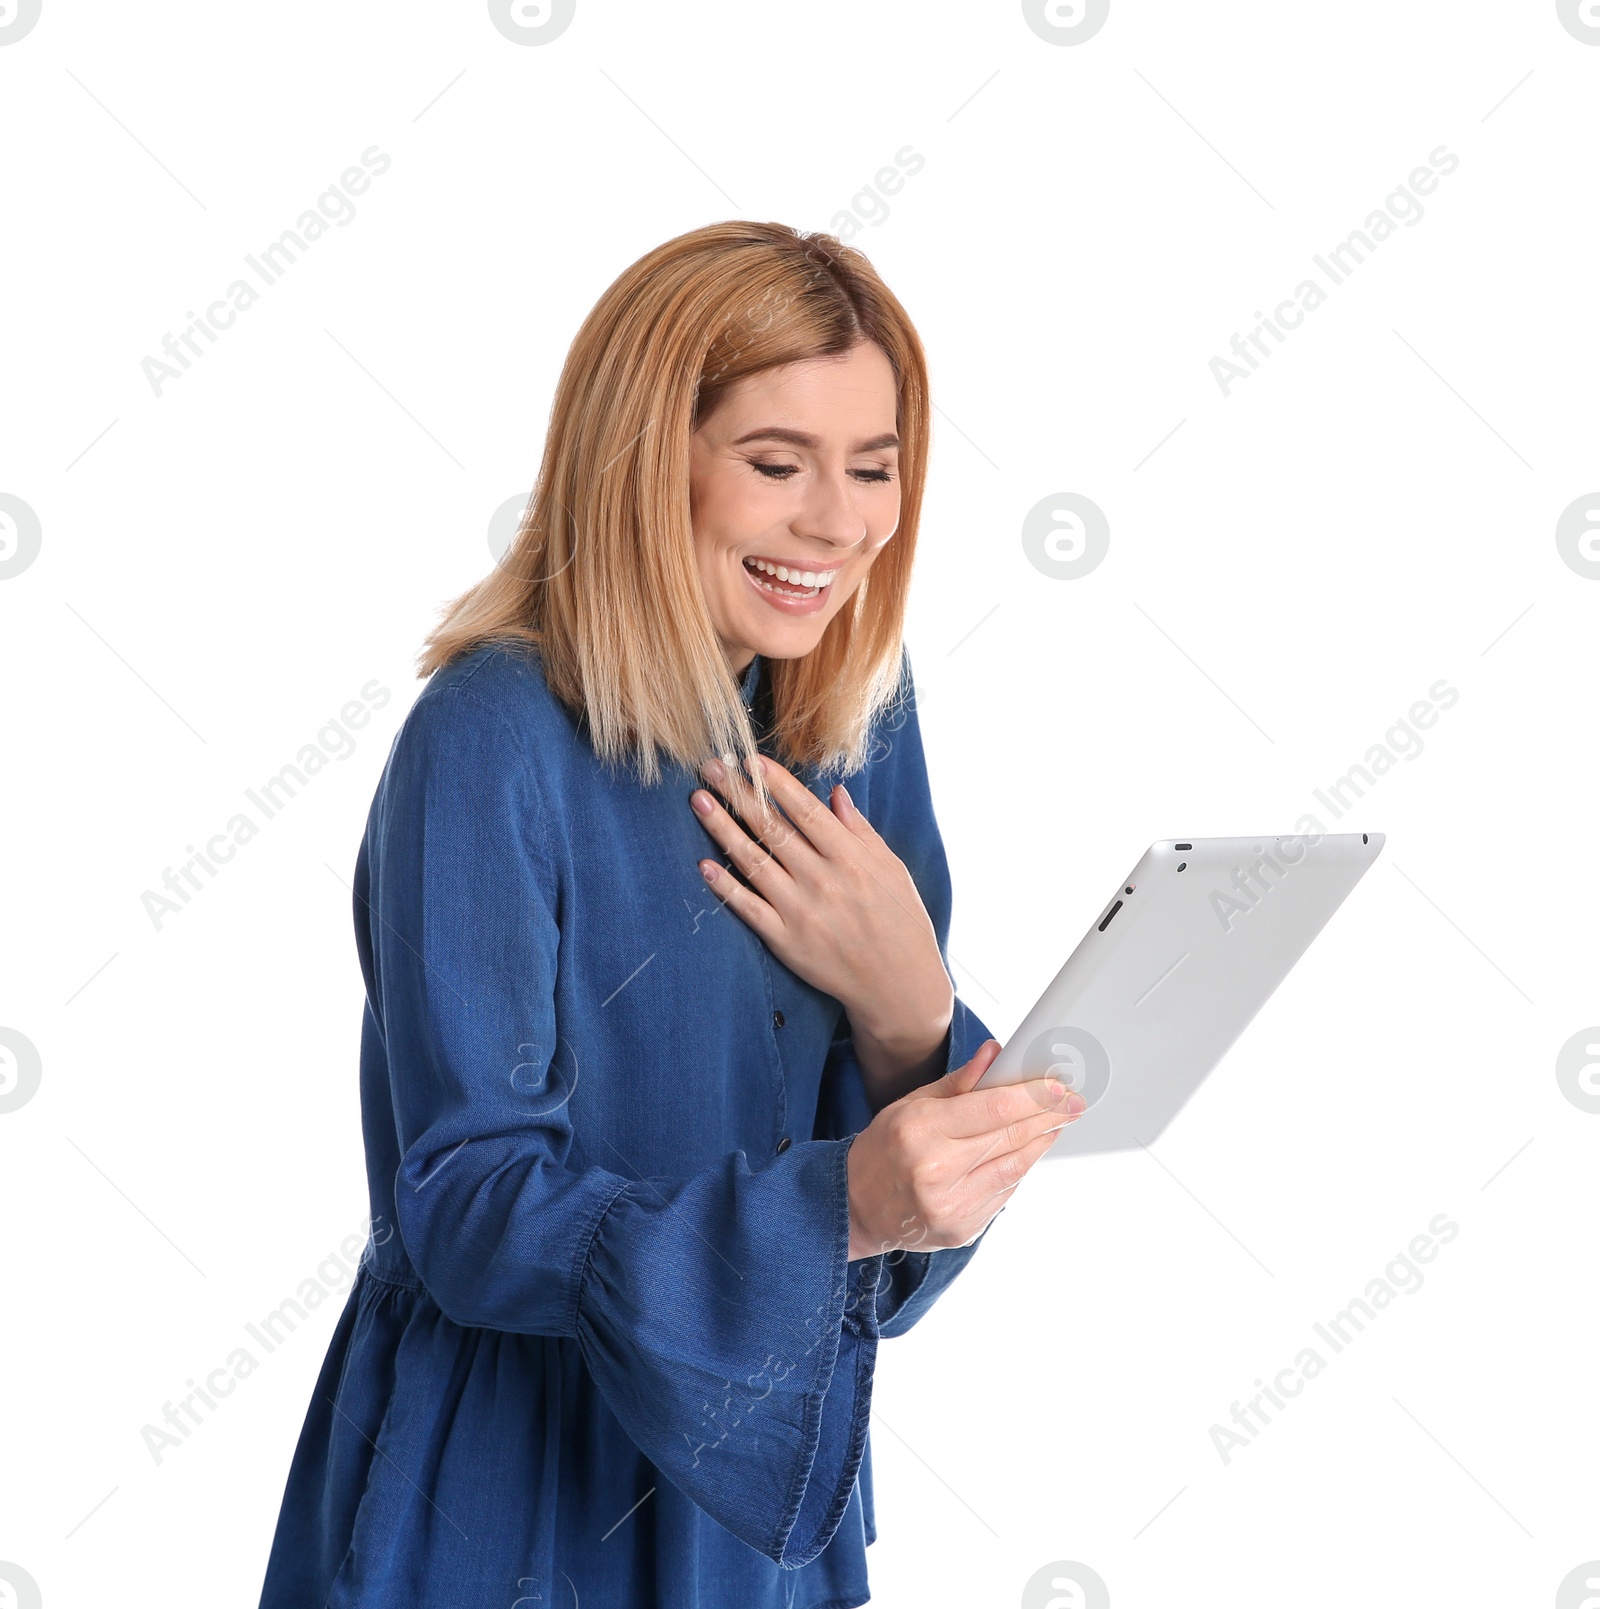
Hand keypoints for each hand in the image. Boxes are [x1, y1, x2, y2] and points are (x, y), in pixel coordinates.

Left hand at [689, 753, 953, 1064]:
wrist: (898, 985)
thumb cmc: (901, 921)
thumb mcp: (891, 868)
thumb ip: (860, 830)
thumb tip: (836, 793)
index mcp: (851, 857)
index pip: (805, 810)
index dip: (776, 782)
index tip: (750, 758)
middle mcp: (823, 879)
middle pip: (772, 828)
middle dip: (739, 794)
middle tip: (711, 768)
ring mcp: (801, 910)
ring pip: (752, 861)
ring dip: (722, 828)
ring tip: (699, 800)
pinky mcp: (785, 940)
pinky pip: (748, 907)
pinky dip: (724, 886)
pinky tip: (704, 864)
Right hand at [844, 1039, 1085, 1259]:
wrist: (854, 1207)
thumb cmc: (881, 1150)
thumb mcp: (908, 1105)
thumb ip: (957, 1083)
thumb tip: (995, 1055)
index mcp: (921, 1131)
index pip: (993, 1108)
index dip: (1033, 1096)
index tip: (1059, 1087)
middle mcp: (937, 1171)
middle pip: (1009, 1138)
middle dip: (1047, 1117)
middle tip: (1072, 1102)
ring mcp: (951, 1206)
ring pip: (1014, 1169)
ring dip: (1040, 1144)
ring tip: (1055, 1124)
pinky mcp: (962, 1230)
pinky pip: (1004, 1194)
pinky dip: (1019, 1170)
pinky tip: (1026, 1153)